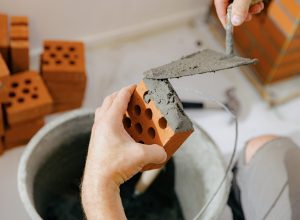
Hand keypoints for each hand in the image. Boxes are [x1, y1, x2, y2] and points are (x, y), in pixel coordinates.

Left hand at [81, 85, 166, 219]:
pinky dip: (111, 120)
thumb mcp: (142, 157)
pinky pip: (102, 123)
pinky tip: (121, 130)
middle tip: (132, 97)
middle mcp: (100, 123)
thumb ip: (157, 152)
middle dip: (120, 96)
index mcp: (110, 120)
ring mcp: (96, 132)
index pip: (120, 97)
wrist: (98, 183)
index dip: (129, 89)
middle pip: (108, 100)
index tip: (136, 86)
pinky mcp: (95, 141)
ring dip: (113, 107)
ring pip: (102, 111)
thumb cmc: (115, 167)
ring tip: (126, 112)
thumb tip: (163, 153)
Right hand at [214, 0, 263, 26]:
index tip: (230, 29)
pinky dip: (254, 3)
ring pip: (241, 4)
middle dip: (241, 14)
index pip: (220, 8)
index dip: (225, 20)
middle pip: (231, 6)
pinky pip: (247, 0)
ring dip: (250, 8)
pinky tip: (260, 3)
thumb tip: (235, 23)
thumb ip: (240, 8)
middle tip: (248, 18)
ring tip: (258, 8)